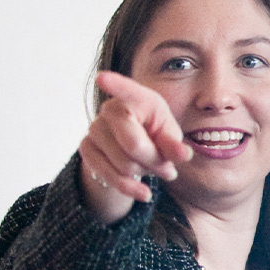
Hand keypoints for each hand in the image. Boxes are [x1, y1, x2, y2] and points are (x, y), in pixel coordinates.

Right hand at [76, 71, 191, 221]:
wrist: (131, 147)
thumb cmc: (155, 133)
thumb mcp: (169, 136)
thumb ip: (175, 145)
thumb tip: (184, 155)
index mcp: (136, 98)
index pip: (125, 89)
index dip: (114, 84)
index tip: (102, 77)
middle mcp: (110, 109)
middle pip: (134, 145)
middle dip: (155, 162)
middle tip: (168, 169)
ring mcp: (94, 128)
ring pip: (124, 164)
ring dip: (144, 174)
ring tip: (153, 170)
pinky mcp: (86, 148)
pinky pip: (108, 175)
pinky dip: (129, 187)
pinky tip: (142, 191)